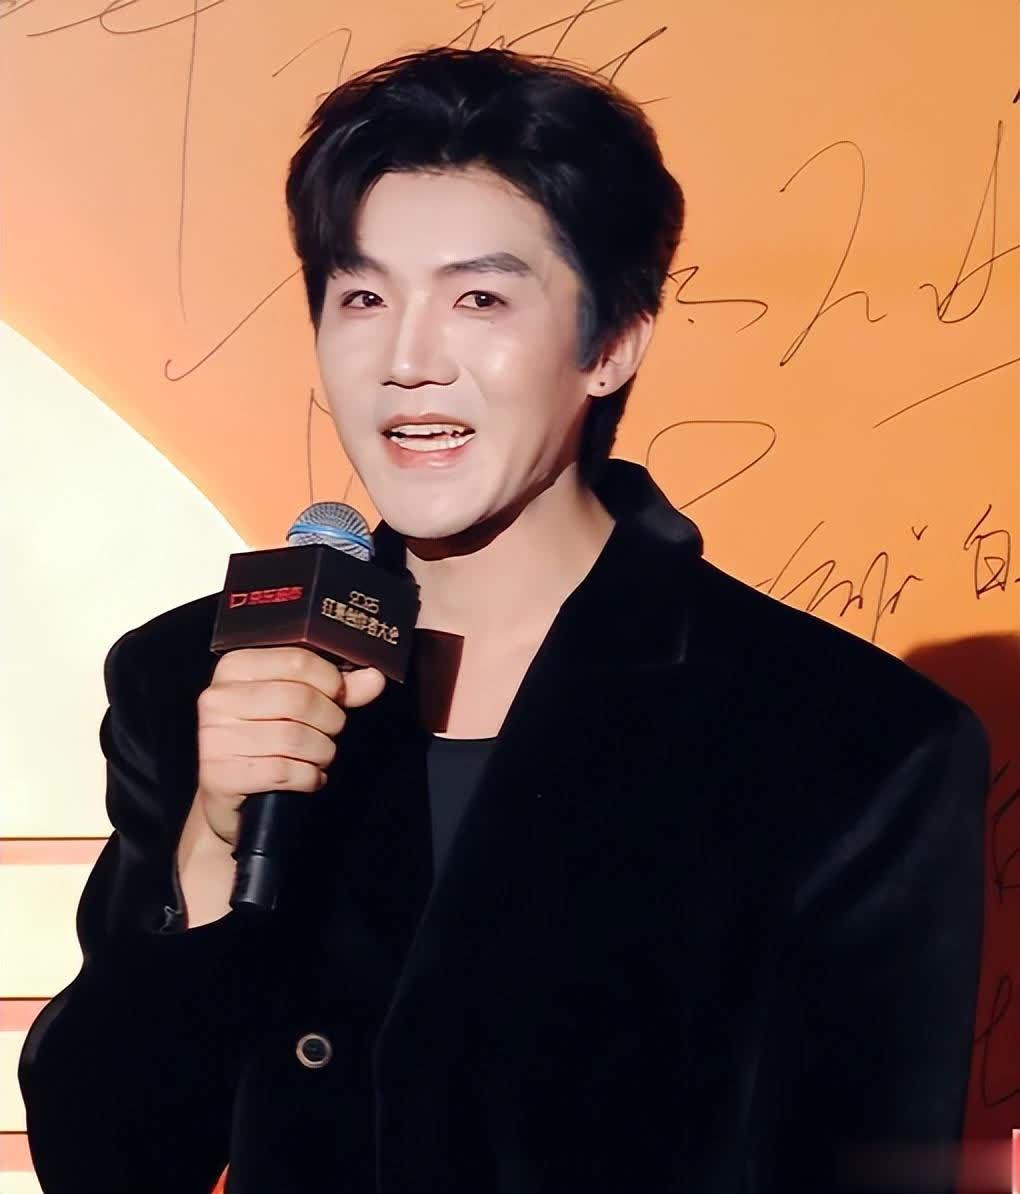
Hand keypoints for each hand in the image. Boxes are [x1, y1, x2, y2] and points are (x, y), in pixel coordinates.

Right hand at [192, 646, 385, 846]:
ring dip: (321, 752)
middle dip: (330, 720)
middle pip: (301, 699)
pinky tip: (307, 776)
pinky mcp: (221, 775)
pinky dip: (309, 777)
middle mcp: (218, 698)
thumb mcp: (297, 705)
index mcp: (235, 667)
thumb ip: (335, 688)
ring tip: (317, 756)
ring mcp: (215, 737)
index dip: (331, 681)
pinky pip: (285, 772)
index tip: (337, 696)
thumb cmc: (265, 737)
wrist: (229, 791)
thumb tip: (374, 677)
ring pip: (296, 738)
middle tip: (328, 732)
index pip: (298, 659)